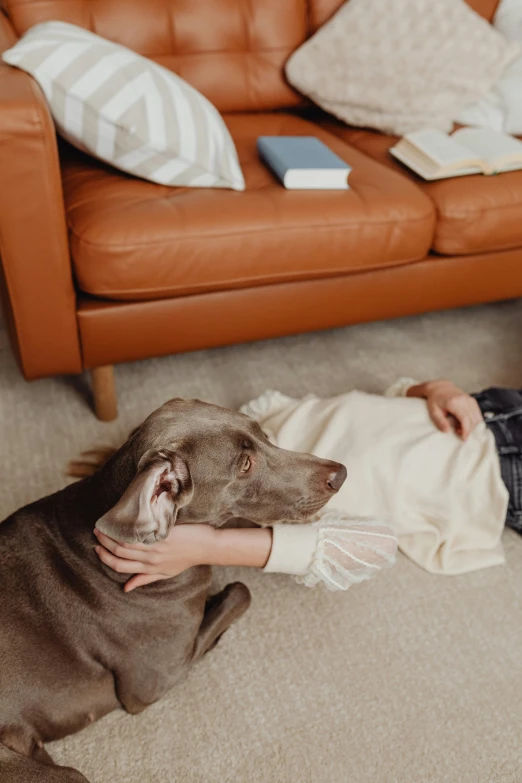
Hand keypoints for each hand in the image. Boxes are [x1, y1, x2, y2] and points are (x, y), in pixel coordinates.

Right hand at [93, 524, 217, 591]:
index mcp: (149, 569)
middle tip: (97, 531)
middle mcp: (150, 560)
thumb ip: (144, 579)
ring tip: (105, 524)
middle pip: (120, 552)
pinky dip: (129, 527)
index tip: (96, 548)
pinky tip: (123, 520)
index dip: (105, 558)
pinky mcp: (164, 535)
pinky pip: (141, 532)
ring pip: (127, 542)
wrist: (206, 547)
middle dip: (105, 542)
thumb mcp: (165, 574)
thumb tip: (125, 589)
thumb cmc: (186, 559)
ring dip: (113, 533)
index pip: (120, 566)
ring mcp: (156, 547)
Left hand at [408, 380, 482, 439]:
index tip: (463, 438)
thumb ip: (440, 421)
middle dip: (469, 430)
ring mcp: (470, 400)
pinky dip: (474, 421)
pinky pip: (478, 414)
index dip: (466, 430)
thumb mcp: (433, 411)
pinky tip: (464, 424)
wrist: (440, 388)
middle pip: (473, 420)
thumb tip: (447, 431)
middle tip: (460, 435)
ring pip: (478, 417)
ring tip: (461, 429)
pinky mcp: (473, 401)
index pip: (465, 419)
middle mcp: (465, 400)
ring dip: (472, 426)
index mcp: (454, 403)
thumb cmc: (435, 400)